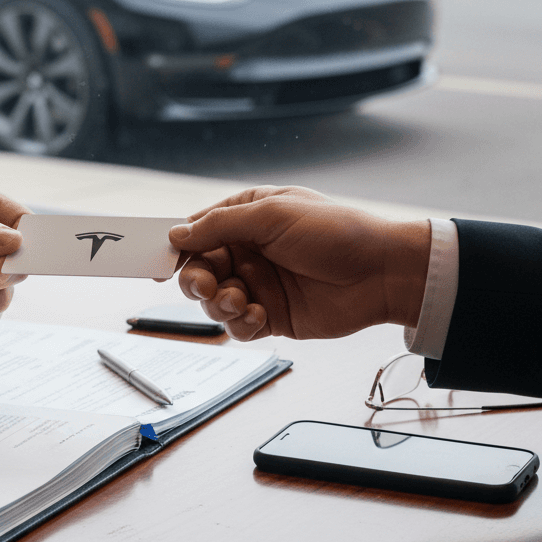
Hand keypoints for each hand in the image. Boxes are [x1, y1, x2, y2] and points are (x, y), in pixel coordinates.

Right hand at [169, 185, 430, 341]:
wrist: (382, 273)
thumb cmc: (336, 232)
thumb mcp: (273, 215)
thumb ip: (220, 225)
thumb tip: (177, 234)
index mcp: (247, 218)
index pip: (198, 232)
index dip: (176, 247)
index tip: (159, 262)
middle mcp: (248, 252)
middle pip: (198, 270)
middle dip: (196, 280)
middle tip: (206, 285)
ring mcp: (259, 285)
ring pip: (213, 301)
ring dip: (219, 303)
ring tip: (241, 301)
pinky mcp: (271, 317)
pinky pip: (237, 326)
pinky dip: (241, 324)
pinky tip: (261, 316)